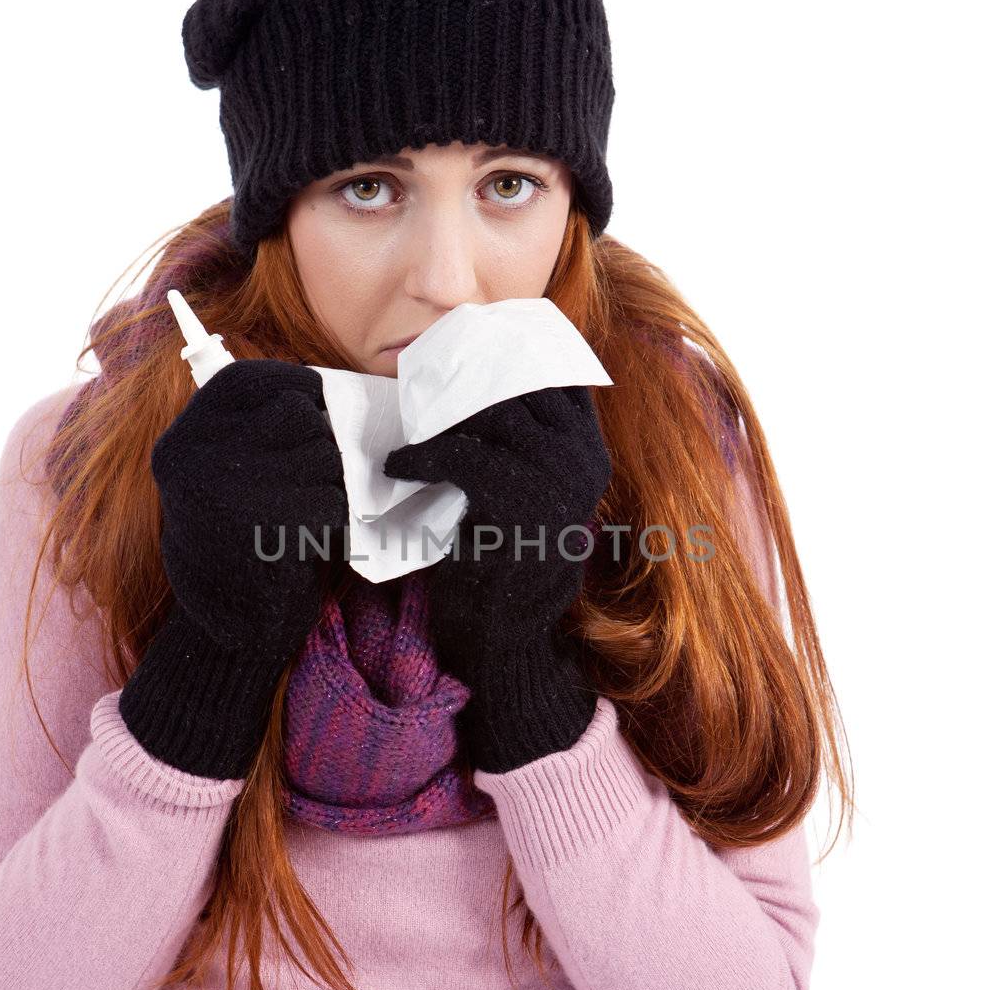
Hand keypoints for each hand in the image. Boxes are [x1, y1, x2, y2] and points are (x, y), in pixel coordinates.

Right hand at [119, 358, 347, 778]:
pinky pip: (333, 498)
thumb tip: (335, 391)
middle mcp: (194, 453)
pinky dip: (336, 519)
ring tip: (306, 514)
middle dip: (322, 449)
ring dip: (333, 485)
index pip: (259, 380)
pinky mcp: (263, 523)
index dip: (302, 394)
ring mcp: (224, 487)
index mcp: (184, 433)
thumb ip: (261, 428)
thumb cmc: (244, 540)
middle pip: (301, 417)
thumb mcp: (229, 471)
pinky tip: (310, 539)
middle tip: (309, 486)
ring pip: (324, 455)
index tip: (317, 418)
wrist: (231, 631)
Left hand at [383, 386, 611, 772]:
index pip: (555, 372)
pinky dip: (421, 457)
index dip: (508, 353)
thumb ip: (522, 442)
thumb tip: (474, 378)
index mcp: (591, 452)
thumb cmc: (505, 563)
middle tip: (420, 384)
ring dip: (438, 418)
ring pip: (487, 414)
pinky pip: (460, 456)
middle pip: (518, 383)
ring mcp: (558, 484)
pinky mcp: (519, 508)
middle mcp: (583, 461)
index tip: (463, 348)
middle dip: (464, 379)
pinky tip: (399, 467)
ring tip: (409, 430)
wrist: (506, 640)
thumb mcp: (527, 493)